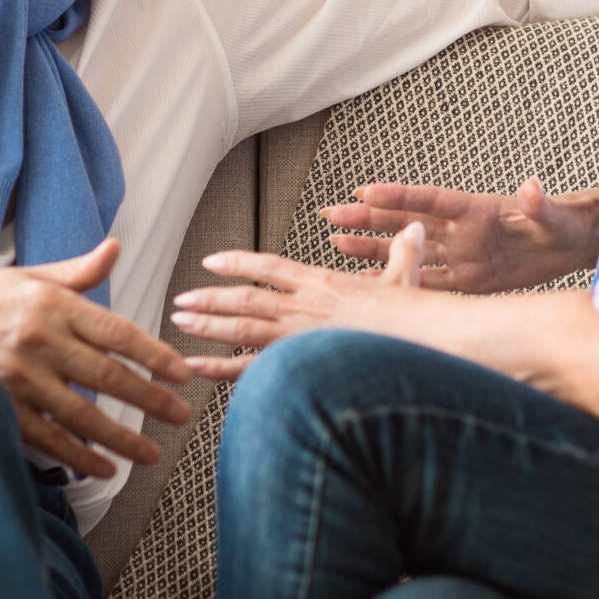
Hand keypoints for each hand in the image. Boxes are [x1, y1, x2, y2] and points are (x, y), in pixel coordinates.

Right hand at [0, 240, 192, 479]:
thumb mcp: (26, 277)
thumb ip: (76, 272)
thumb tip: (114, 248)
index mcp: (52, 304)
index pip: (117, 332)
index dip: (155, 355)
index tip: (182, 374)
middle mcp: (40, 340)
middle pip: (109, 376)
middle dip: (151, 400)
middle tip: (181, 416)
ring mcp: (19, 378)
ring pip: (84, 415)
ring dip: (122, 438)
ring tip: (150, 453)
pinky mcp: (1, 406)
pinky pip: (50, 439)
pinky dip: (79, 457)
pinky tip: (103, 468)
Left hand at [172, 224, 431, 380]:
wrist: (420, 342)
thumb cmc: (414, 318)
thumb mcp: (406, 279)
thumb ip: (405, 253)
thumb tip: (415, 230)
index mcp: (323, 284)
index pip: (271, 267)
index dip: (239, 262)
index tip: (212, 261)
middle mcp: (303, 307)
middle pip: (245, 298)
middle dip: (209, 299)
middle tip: (180, 301)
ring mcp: (299, 337)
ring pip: (241, 327)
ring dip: (206, 325)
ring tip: (178, 324)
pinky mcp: (300, 365)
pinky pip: (251, 368)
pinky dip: (218, 369)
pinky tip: (193, 369)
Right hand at [324, 178, 598, 292]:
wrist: (575, 245)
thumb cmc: (565, 222)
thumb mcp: (552, 214)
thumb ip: (537, 203)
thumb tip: (531, 186)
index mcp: (476, 209)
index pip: (430, 200)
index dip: (398, 197)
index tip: (364, 192)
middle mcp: (461, 231)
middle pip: (406, 222)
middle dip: (367, 218)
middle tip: (330, 214)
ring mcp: (462, 254)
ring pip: (408, 251)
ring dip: (373, 248)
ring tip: (335, 244)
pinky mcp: (470, 280)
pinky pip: (427, 281)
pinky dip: (400, 279)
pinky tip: (371, 281)